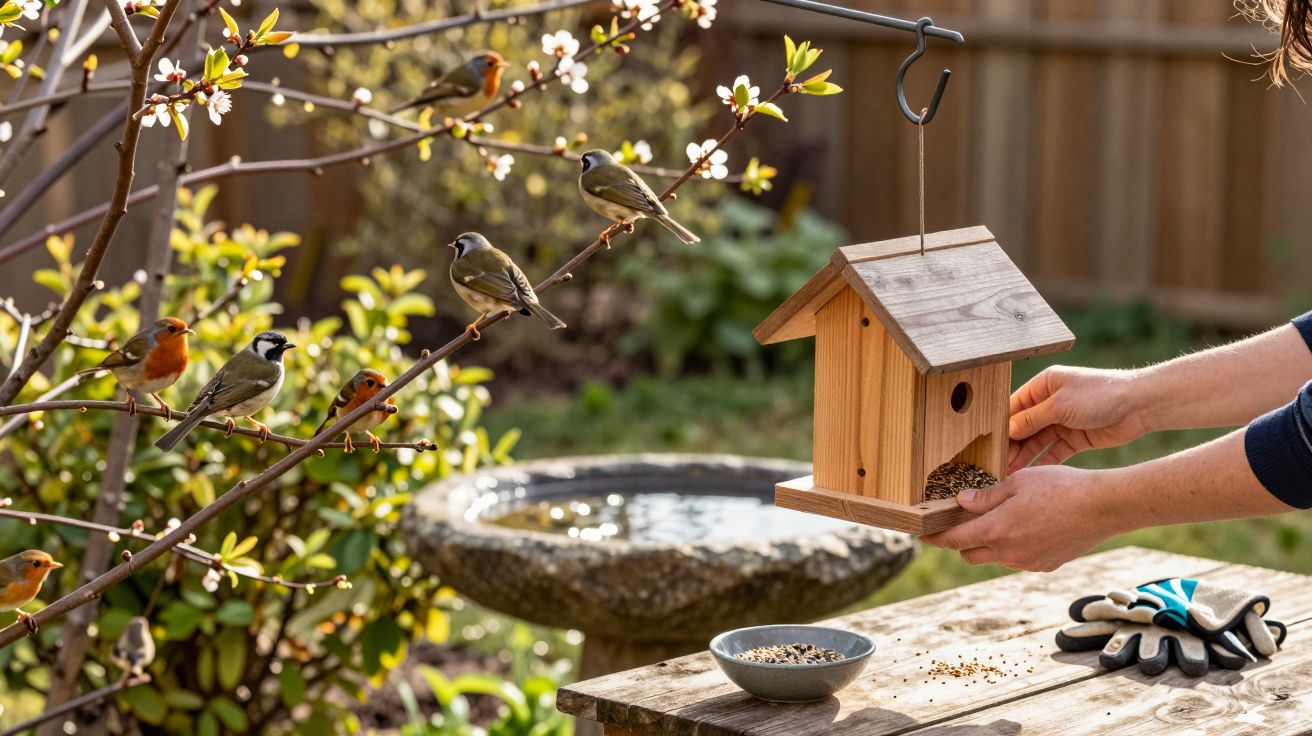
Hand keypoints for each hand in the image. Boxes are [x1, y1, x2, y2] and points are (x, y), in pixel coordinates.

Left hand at [919, 465, 1123, 571]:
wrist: (1103, 507)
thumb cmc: (1060, 487)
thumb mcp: (1017, 482)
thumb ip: (985, 496)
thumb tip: (960, 501)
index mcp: (996, 531)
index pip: (953, 540)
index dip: (934, 538)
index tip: (922, 534)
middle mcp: (1008, 553)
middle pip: (969, 554)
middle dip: (960, 540)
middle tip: (960, 522)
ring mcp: (1028, 562)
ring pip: (994, 557)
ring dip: (988, 543)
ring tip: (999, 519)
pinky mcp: (1045, 565)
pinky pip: (1018, 559)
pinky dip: (1012, 547)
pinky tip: (1026, 527)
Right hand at [1009, 366, 1148, 472]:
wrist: (1139, 405)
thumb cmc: (1099, 394)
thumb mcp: (1059, 405)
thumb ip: (1032, 419)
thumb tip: (1008, 429)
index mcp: (1043, 385)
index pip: (1014, 407)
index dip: (1001, 425)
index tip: (988, 444)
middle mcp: (1050, 402)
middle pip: (1023, 426)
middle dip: (1011, 444)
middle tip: (996, 463)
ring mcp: (1063, 420)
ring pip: (1037, 440)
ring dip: (1024, 455)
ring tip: (1008, 472)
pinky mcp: (1075, 437)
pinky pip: (1054, 451)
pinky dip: (1043, 462)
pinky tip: (1031, 475)